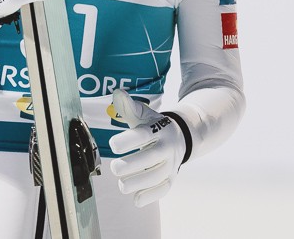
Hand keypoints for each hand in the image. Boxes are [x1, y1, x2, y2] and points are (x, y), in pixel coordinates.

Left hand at [108, 89, 188, 207]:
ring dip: (139, 183)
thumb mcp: (143, 114)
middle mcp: (167, 146)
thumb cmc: (153, 125)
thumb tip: (117, 93)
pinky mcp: (172, 177)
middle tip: (115, 168)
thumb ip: (129, 107)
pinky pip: (164, 189)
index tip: (112, 144)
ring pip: (157, 176)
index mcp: (158, 128)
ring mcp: (171, 163)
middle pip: (151, 158)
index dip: (128, 140)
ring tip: (122, 185)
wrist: (181, 136)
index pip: (143, 135)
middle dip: (132, 165)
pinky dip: (151, 196)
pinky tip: (136, 199)